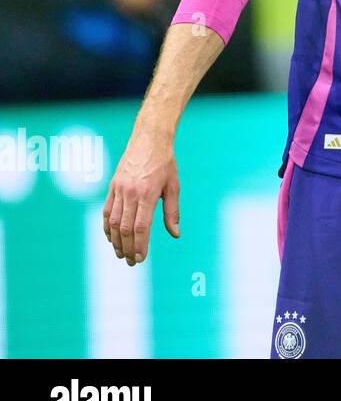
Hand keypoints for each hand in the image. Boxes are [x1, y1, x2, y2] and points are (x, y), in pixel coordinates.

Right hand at [103, 124, 180, 265]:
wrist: (149, 139)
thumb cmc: (165, 163)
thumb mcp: (173, 186)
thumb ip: (172, 212)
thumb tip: (175, 234)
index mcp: (147, 194)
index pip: (140, 227)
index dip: (140, 245)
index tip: (141, 258)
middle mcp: (130, 193)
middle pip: (124, 228)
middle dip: (128, 248)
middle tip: (132, 262)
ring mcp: (118, 189)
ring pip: (112, 222)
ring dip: (115, 241)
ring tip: (121, 254)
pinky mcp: (112, 186)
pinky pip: (106, 211)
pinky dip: (106, 227)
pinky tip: (111, 237)